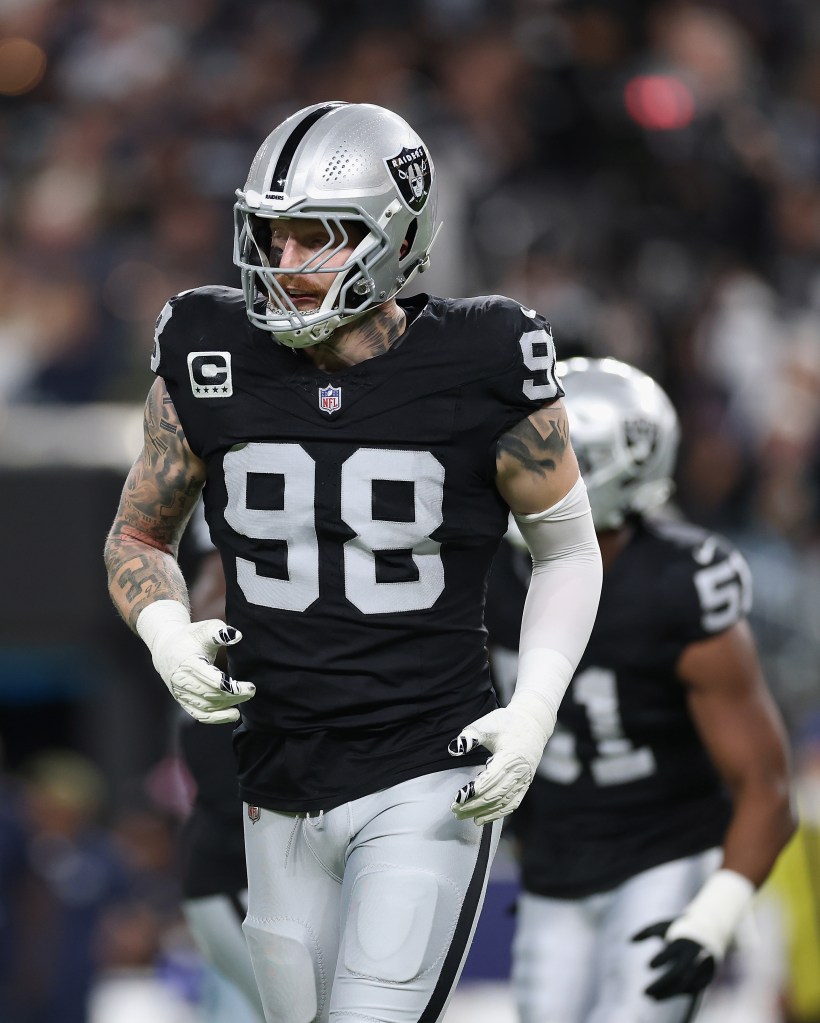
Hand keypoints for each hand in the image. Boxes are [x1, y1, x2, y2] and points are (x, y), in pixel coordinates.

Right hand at [149, 617, 254, 723]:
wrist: (166, 649)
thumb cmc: (189, 637)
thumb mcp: (203, 629)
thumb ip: (219, 631)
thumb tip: (237, 635)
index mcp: (188, 664)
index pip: (212, 681)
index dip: (232, 687)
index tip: (249, 686)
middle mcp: (182, 681)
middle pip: (211, 696)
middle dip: (234, 697)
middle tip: (251, 691)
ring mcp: (181, 693)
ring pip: (206, 708)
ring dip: (227, 707)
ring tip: (245, 700)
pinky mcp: (182, 701)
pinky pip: (199, 715)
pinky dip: (216, 718)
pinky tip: (232, 714)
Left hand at [448, 705, 547, 825]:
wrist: (532, 724)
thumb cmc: (506, 723)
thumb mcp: (486, 725)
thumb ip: (470, 737)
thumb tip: (454, 749)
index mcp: (509, 757)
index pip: (488, 781)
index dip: (472, 792)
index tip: (457, 798)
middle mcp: (518, 771)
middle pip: (494, 795)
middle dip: (474, 805)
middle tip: (455, 810)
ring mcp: (524, 780)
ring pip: (503, 802)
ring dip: (484, 812)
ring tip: (466, 817)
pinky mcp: (525, 784)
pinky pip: (512, 804)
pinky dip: (499, 813)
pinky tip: (484, 818)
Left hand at [632, 921, 715, 999]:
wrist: (711, 930)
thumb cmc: (679, 927)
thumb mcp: (663, 926)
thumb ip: (645, 932)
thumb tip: (628, 941)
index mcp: (684, 939)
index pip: (673, 950)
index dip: (662, 958)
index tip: (648, 966)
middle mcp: (695, 954)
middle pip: (679, 972)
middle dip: (662, 984)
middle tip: (644, 993)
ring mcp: (703, 967)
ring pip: (686, 985)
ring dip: (669, 994)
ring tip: (651, 997)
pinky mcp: (707, 976)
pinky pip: (693, 989)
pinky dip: (678, 994)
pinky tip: (663, 995)